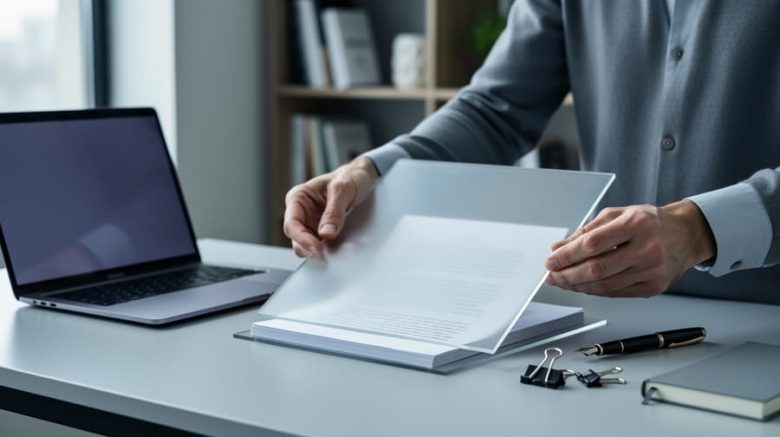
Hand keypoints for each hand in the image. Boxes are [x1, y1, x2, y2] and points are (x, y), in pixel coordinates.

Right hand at [284, 157, 378, 256]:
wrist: (362, 178)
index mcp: (298, 197)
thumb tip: (326, 233)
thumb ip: (334, 211)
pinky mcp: (323, 232)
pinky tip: (346, 248)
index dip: (302, 238)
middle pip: (297, 239)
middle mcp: (302, 212)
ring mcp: (312, 223)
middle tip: (327, 254)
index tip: (318, 248)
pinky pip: (324, 245)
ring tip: (342, 250)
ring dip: (323, 251)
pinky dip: (333, 250)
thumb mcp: (343, 189)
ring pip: (309, 246)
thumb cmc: (349, 177)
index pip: (292, 224)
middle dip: (310, 248)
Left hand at [544, 200, 715, 296]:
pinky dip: (596, 291)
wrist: (685, 234)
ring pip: (606, 285)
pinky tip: (583, 286)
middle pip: (598, 268)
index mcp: (636, 224)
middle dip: (568, 274)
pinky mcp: (655, 287)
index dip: (568, 255)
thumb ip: (587, 231)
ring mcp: (653, 270)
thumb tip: (559, 248)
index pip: (593, 243)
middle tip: (552, 275)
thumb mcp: (617, 215)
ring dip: (579, 286)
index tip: (551, 260)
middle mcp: (647, 248)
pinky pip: (617, 294)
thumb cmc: (649, 222)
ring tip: (563, 282)